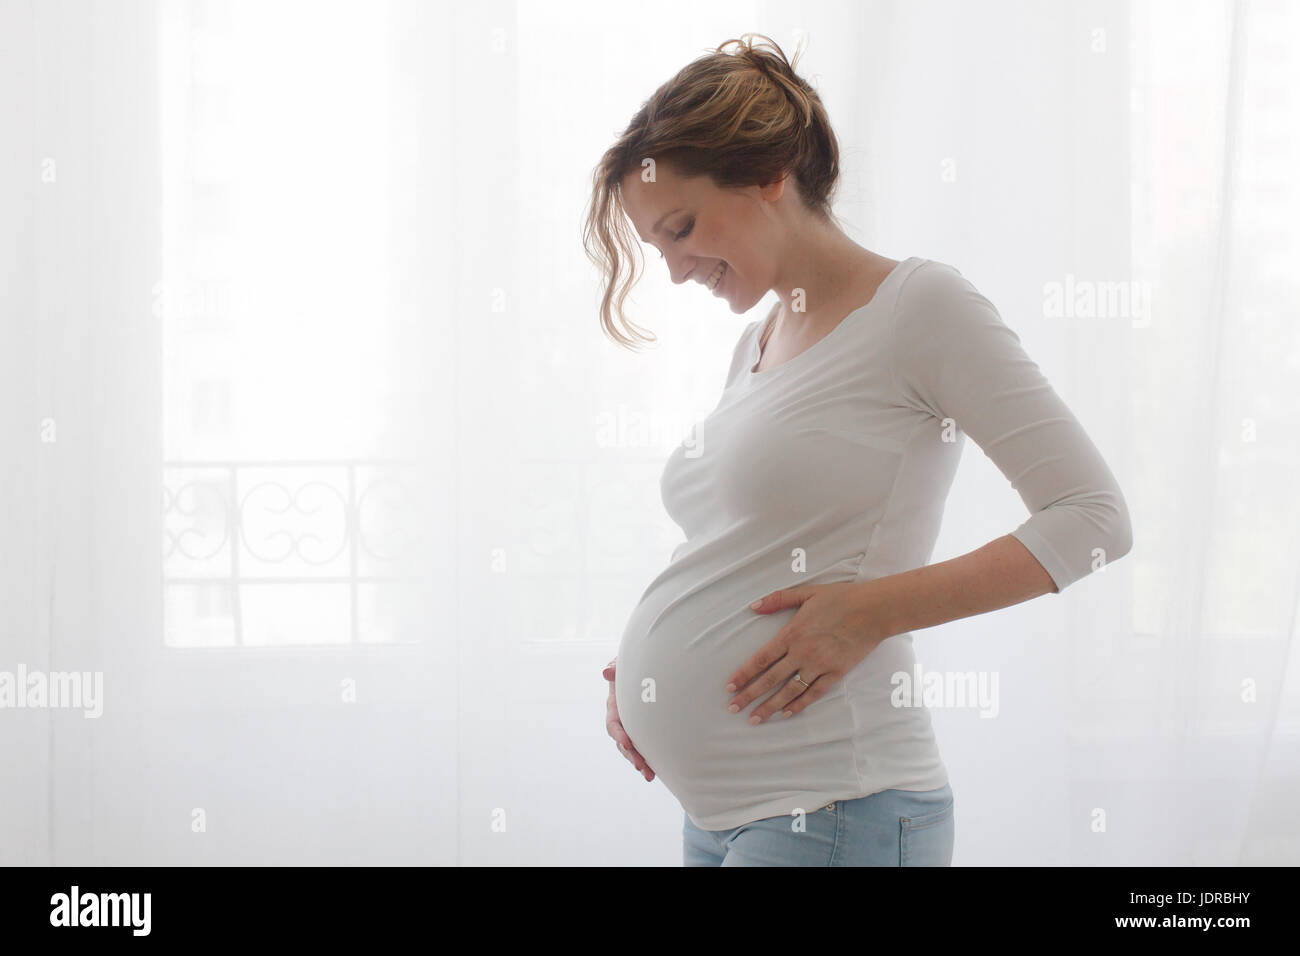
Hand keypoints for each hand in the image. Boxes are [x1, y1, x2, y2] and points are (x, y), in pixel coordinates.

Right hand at [603, 658, 654, 780]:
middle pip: (622, 742)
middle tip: (640, 765)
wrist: (645, 670)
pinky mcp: (644, 731)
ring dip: (640, 763)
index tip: (627, 742)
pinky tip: (656, 771)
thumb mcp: (622, 666)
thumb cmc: (631, 667)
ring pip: (632, 750)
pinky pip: (644, 748)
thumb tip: (606, 672)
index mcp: (614, 707)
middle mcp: (622, 721)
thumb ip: (615, 668)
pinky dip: (649, 760)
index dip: (619, 734)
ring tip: (649, 775)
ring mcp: (632, 728)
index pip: (613, 724)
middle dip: (630, 755)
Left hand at [725, 580, 890, 724]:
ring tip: (755, 719)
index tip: (730, 687)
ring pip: (789, 691)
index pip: (761, 659)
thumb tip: (753, 606)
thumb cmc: (840, 598)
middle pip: (770, 679)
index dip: (744, 674)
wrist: (873, 610)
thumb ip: (777, 599)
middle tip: (733, 708)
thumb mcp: (806, 592)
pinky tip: (786, 713)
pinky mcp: (836, 673)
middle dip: (749, 695)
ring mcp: (819, 665)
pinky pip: (814, 693)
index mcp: (792, 634)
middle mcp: (802, 653)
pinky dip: (799, 705)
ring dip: (770, 706)